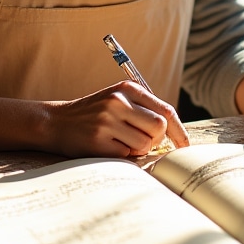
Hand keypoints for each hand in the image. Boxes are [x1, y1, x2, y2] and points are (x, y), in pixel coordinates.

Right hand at [42, 82, 189, 157]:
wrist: (56, 121)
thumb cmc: (94, 113)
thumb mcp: (117, 100)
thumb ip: (143, 109)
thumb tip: (174, 133)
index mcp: (128, 89)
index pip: (165, 110)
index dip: (179, 131)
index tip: (186, 146)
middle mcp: (118, 101)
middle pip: (159, 128)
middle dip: (156, 140)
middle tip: (142, 140)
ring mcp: (107, 121)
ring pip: (144, 144)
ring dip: (137, 149)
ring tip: (120, 141)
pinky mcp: (98, 141)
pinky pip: (126, 155)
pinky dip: (122, 155)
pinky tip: (108, 146)